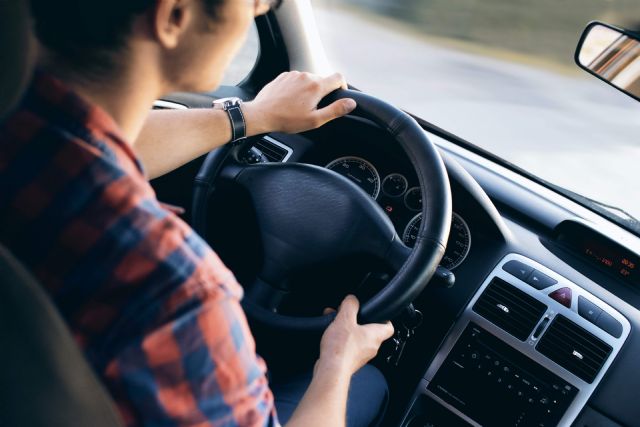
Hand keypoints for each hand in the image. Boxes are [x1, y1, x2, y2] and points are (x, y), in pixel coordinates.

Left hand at [242, 71, 356, 134]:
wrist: (261, 114)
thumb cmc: (287, 119)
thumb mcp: (315, 120)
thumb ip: (335, 110)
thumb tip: (351, 103)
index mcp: (316, 86)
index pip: (339, 78)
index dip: (342, 86)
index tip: (338, 95)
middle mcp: (306, 76)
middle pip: (323, 80)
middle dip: (322, 93)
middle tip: (314, 108)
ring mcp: (293, 74)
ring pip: (309, 80)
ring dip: (309, 90)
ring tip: (299, 106)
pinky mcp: (283, 76)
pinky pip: (296, 80)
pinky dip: (297, 88)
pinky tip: (290, 101)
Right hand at [316, 295, 393, 376]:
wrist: (331, 371)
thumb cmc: (341, 349)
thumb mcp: (345, 319)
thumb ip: (350, 305)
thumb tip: (352, 299)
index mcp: (375, 335)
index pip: (389, 327)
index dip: (384, 318)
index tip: (377, 313)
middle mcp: (371, 347)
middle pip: (370, 331)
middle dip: (358, 321)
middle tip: (348, 315)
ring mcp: (361, 356)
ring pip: (358, 338)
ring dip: (347, 330)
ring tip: (335, 323)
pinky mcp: (350, 361)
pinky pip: (348, 347)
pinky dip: (341, 340)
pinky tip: (330, 336)